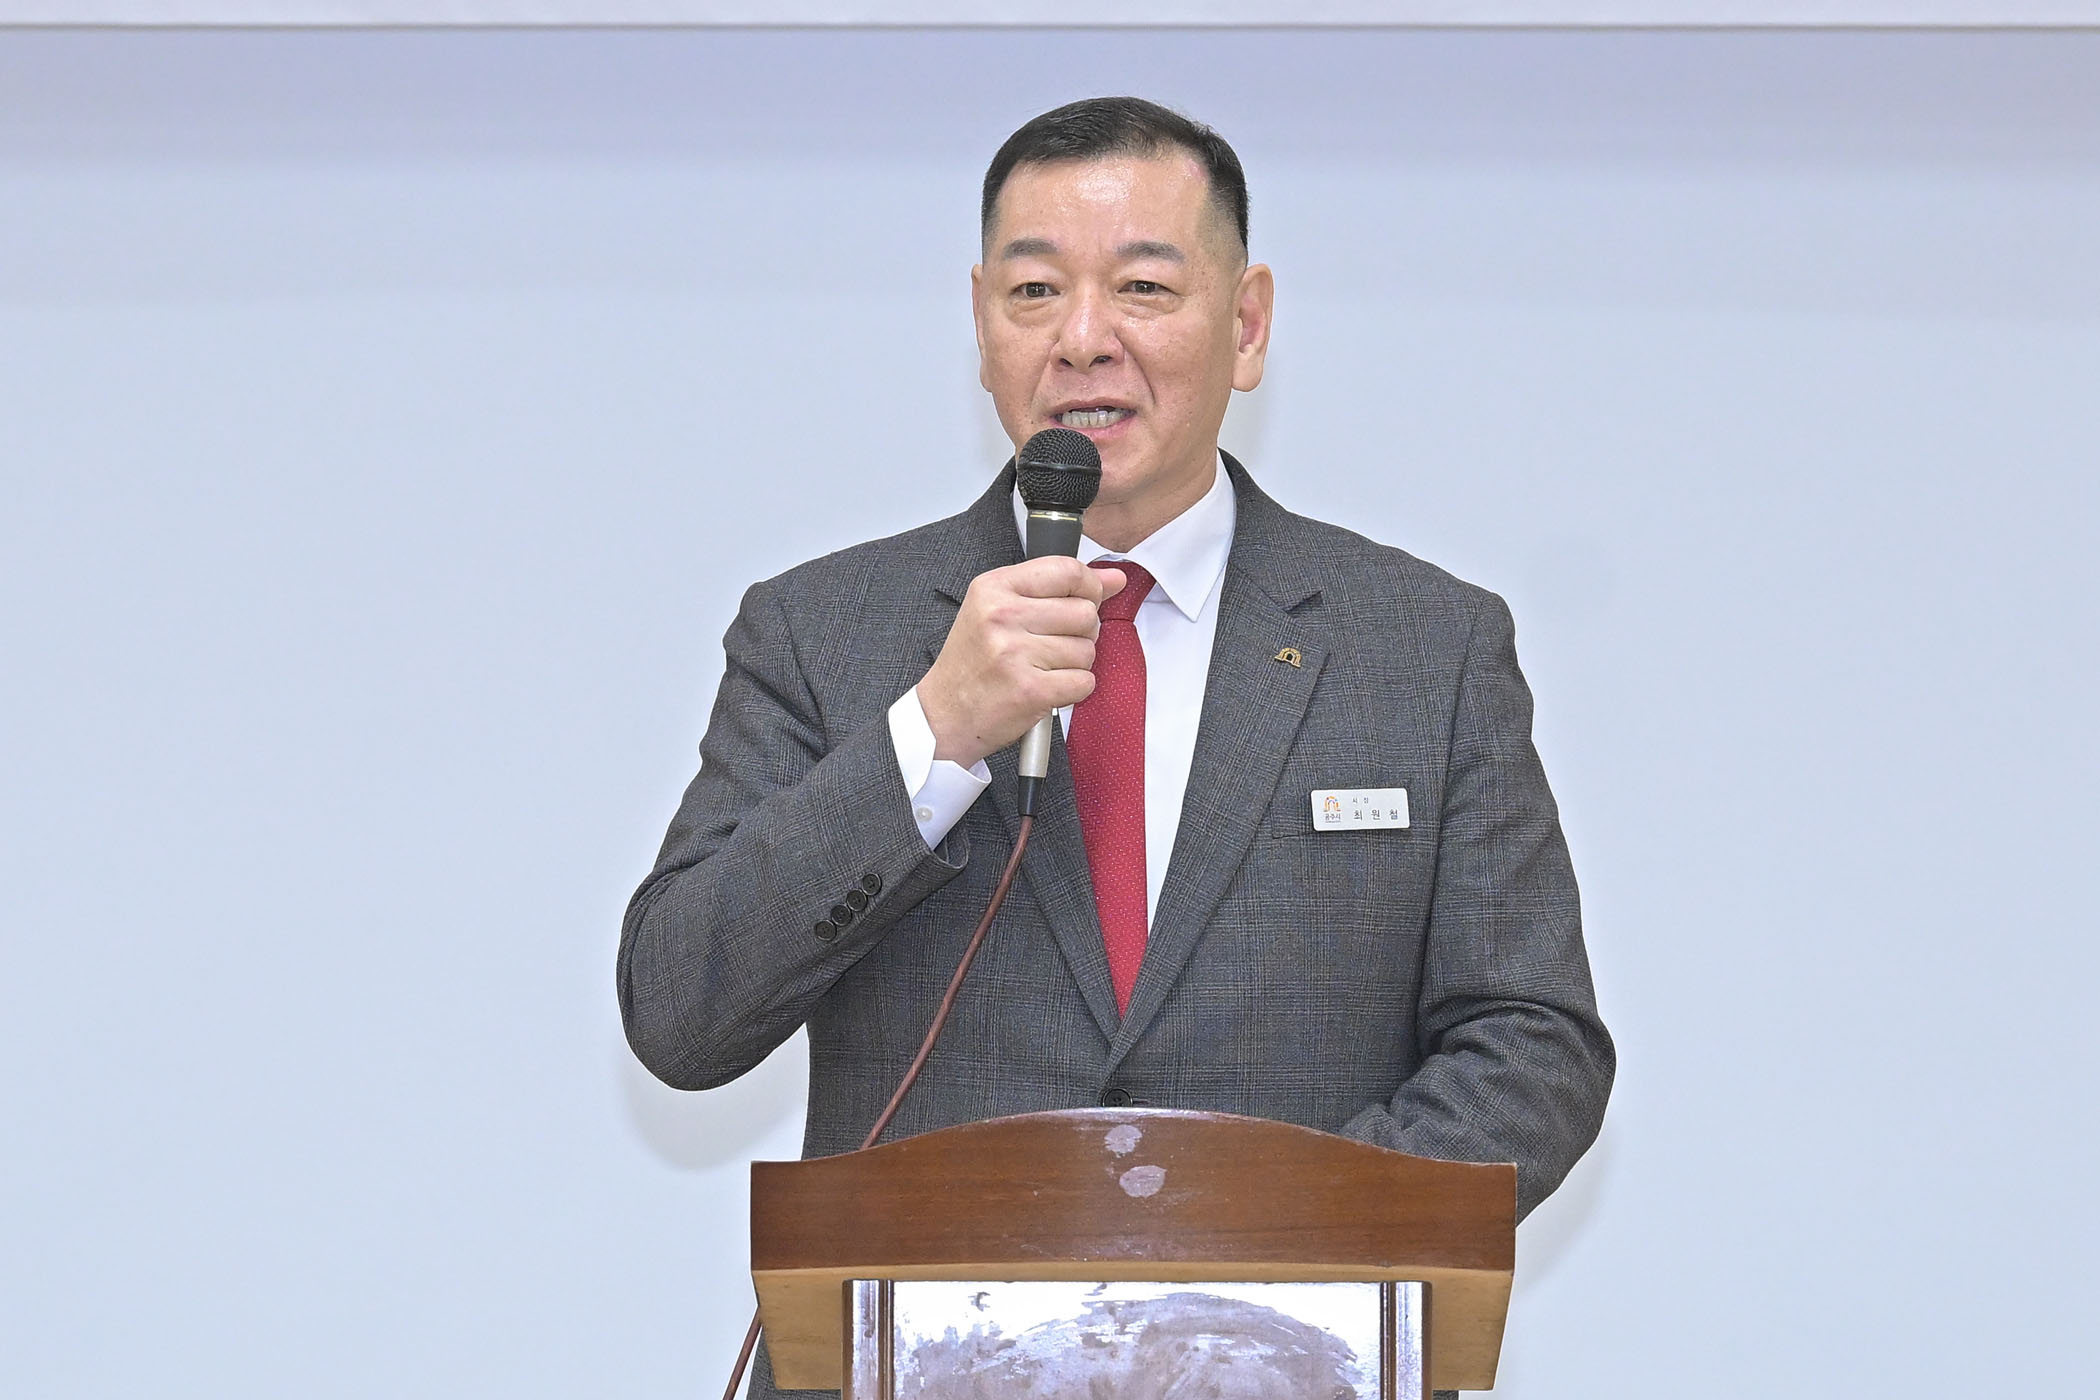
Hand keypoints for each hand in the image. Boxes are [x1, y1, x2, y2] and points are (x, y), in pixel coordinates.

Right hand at [916, 559, 1127, 768]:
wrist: (944, 715)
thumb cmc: (973, 663)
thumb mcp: (999, 610)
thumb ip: (1057, 588)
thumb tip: (1115, 577)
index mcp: (994, 588)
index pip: (1066, 570)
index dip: (1090, 586)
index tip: (1088, 599)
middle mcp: (1002, 616)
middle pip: (1084, 611)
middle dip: (1082, 632)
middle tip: (1055, 644)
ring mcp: (1015, 653)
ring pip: (1087, 649)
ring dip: (1076, 663)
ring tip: (1045, 668)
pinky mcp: (1030, 690)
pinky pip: (1084, 681)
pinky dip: (1073, 689)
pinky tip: (1048, 687)